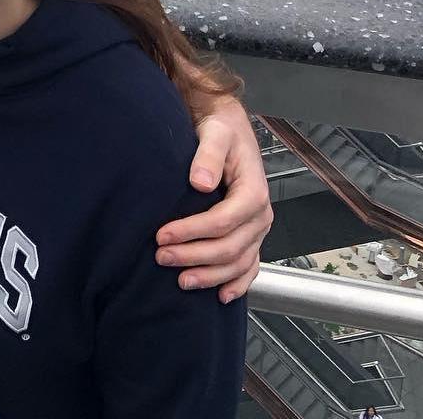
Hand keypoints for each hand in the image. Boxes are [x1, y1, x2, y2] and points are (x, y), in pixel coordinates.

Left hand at [155, 97, 271, 303]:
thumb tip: (199, 181)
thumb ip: (208, 154)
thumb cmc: (221, 129)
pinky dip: (237, 282)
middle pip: (229, 246)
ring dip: (211, 275)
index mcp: (253, 191)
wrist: (229, 128)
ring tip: (181, 280)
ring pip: (238, 262)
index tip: (162, 235)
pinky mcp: (252, 234)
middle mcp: (260, 214)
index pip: (223, 221)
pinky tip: (222, 295)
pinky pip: (250, 265)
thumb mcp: (215, 132)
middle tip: (161, 258)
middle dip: (194, 256)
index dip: (192, 232)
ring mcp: (258, 228)